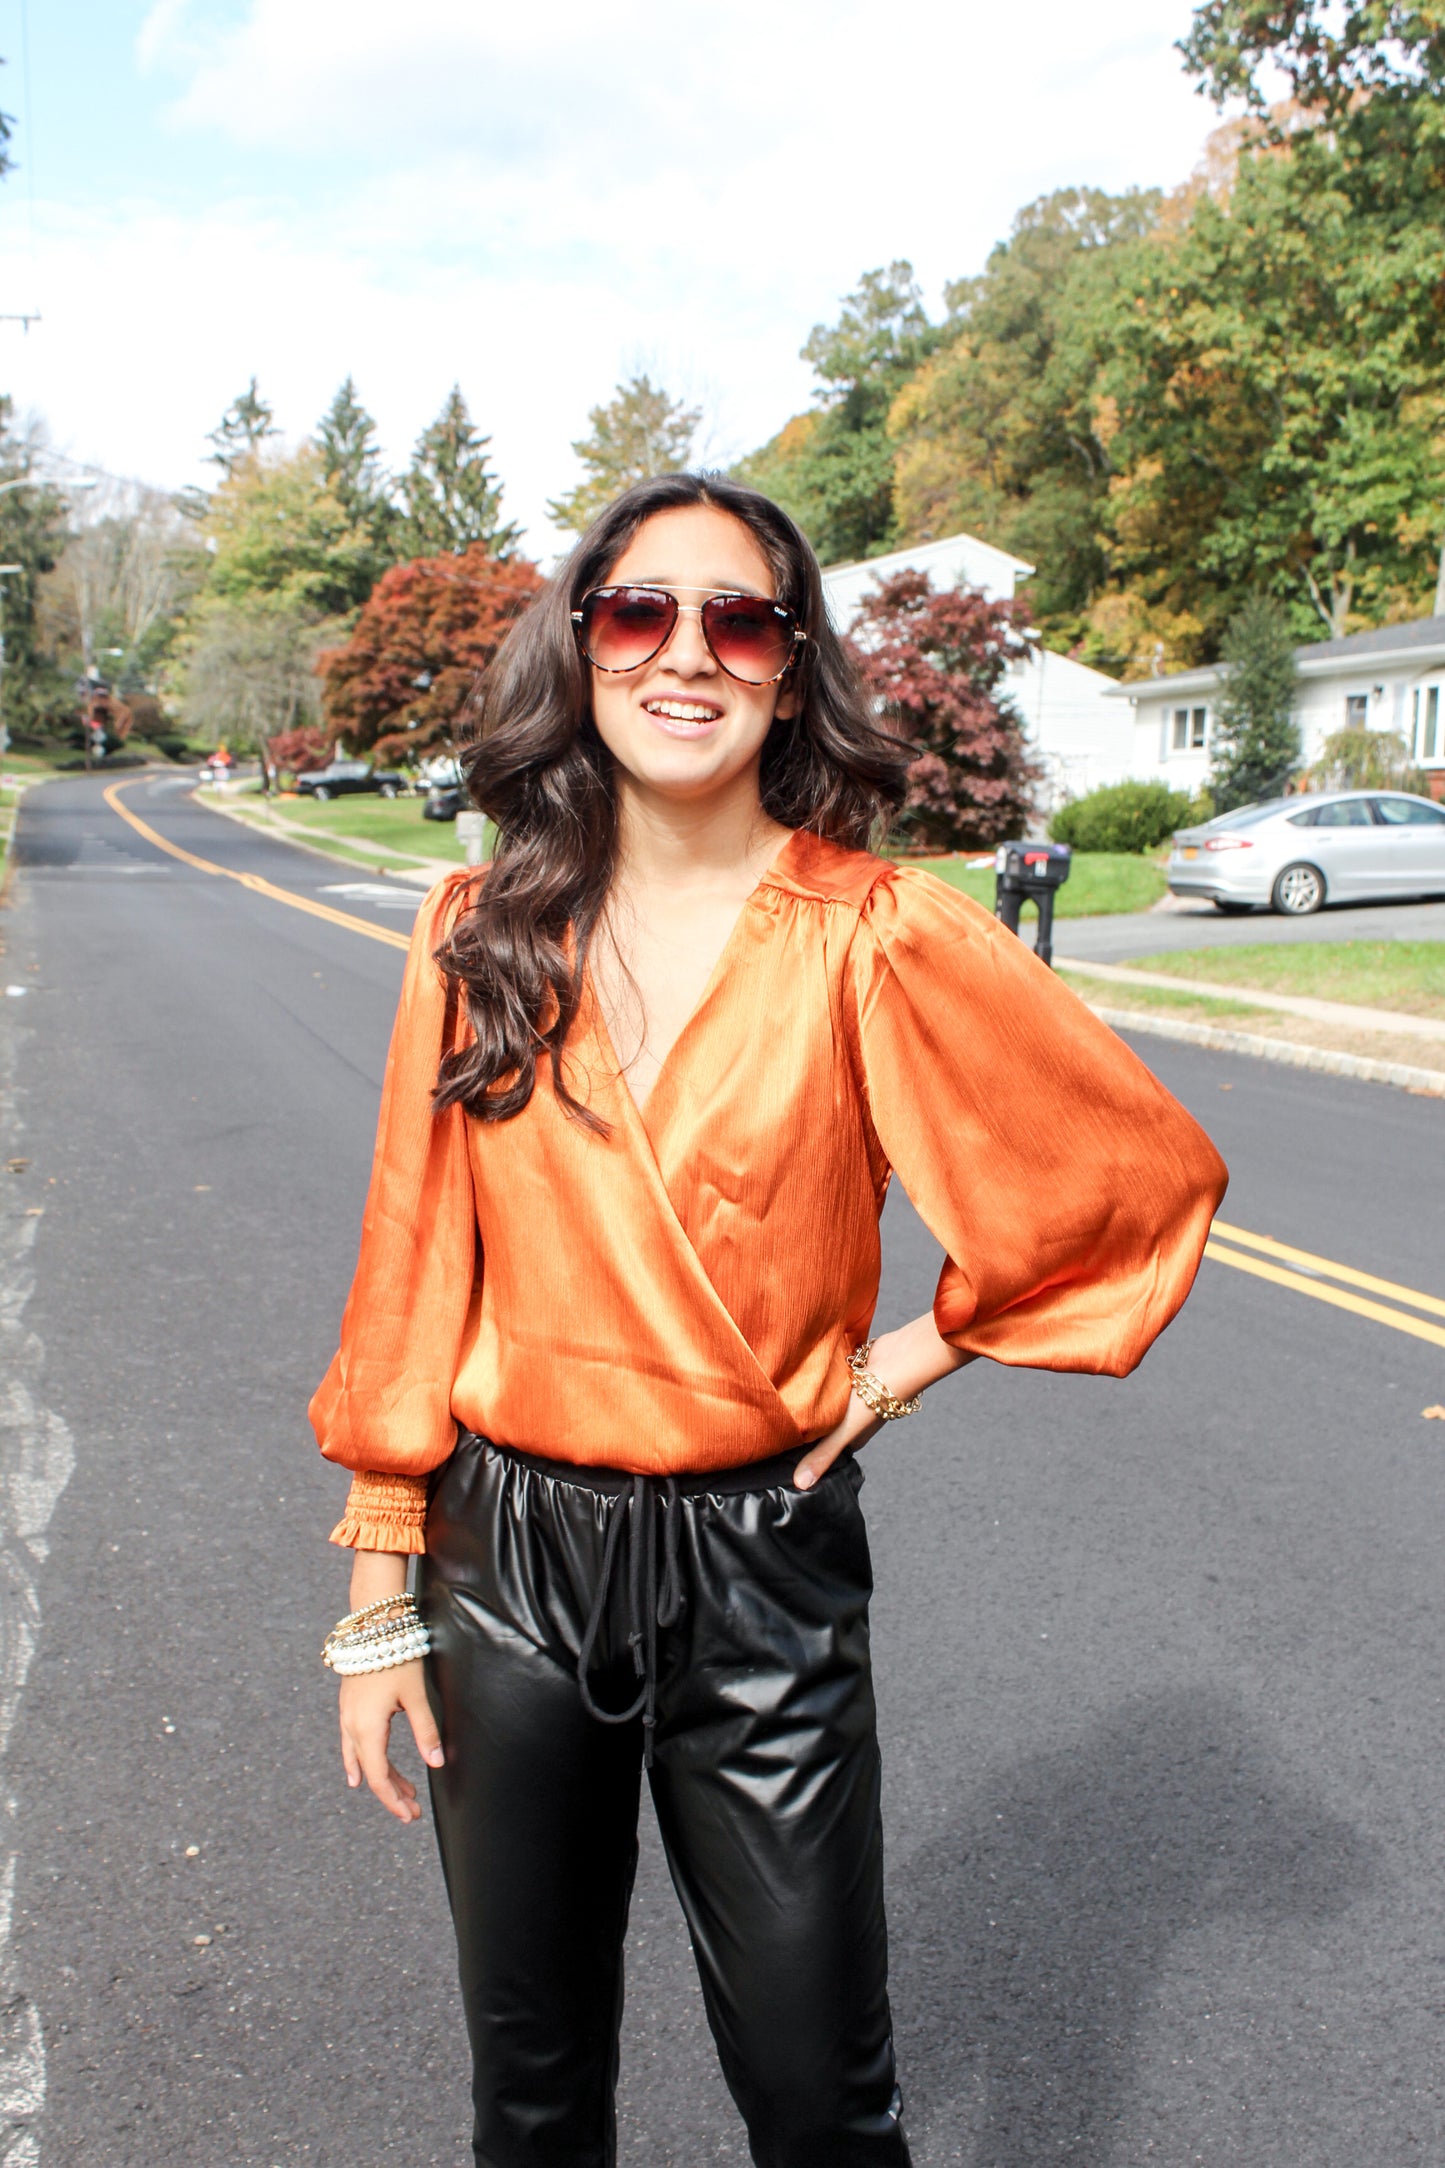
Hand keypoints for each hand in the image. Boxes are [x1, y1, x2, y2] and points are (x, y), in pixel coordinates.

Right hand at [339, 1660, 443, 1822]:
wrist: (370, 1627)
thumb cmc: (395, 1657)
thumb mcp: (415, 1695)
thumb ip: (425, 1730)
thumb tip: (436, 1762)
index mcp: (367, 1728)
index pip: (379, 1777)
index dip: (394, 1799)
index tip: (410, 1814)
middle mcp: (352, 1727)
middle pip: (370, 1772)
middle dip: (392, 1793)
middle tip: (412, 1810)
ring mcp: (347, 1717)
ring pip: (362, 1758)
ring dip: (382, 1777)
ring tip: (404, 1791)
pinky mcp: (349, 1707)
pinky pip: (353, 1744)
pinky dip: (364, 1761)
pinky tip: (363, 1772)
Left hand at [795, 1312, 971, 1490]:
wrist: (899, 1361)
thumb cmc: (875, 1400)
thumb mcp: (844, 1431)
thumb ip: (823, 1455)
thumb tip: (801, 1485)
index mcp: (852, 1439)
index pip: (823, 1448)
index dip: (802, 1449)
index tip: (779, 1446)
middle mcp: (852, 1419)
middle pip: (822, 1424)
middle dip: (804, 1422)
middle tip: (775, 1420)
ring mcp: (851, 1396)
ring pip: (825, 1401)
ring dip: (810, 1397)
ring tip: (782, 1397)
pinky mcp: (851, 1374)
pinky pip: (831, 1379)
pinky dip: (820, 1377)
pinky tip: (801, 1375)